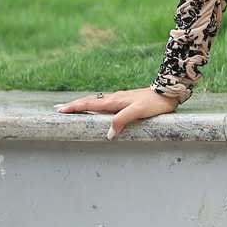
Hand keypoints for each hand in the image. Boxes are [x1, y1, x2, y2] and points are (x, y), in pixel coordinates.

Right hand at [54, 87, 179, 139]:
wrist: (168, 93)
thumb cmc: (154, 103)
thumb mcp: (138, 112)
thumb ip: (122, 121)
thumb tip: (108, 134)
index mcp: (115, 101)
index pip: (90, 104)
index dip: (75, 107)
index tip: (60, 110)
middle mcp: (115, 98)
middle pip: (90, 101)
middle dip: (74, 105)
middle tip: (58, 109)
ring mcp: (120, 98)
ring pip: (96, 101)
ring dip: (82, 103)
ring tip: (72, 107)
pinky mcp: (126, 100)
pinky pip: (105, 102)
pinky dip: (94, 104)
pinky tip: (95, 107)